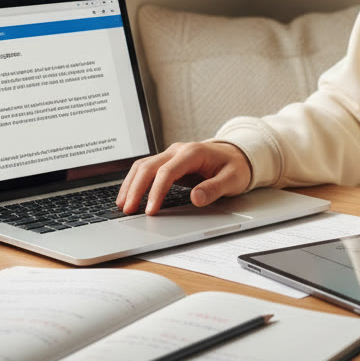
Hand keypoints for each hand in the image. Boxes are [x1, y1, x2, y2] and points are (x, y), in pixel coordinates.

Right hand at [116, 141, 252, 214]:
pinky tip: (129, 195)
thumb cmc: (235, 167)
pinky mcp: (168, 162)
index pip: (167, 171)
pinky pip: (146, 169)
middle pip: (149, 166)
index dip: (156, 191)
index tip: (150, 210)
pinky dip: (135, 181)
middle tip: (127, 210)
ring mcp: (171, 154)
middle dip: (136, 188)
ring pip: (143, 165)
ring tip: (122, 205)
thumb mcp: (232, 179)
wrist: (237, 155)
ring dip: (131, 184)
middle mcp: (178, 150)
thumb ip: (214, 188)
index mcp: (193, 152)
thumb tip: (196, 198)